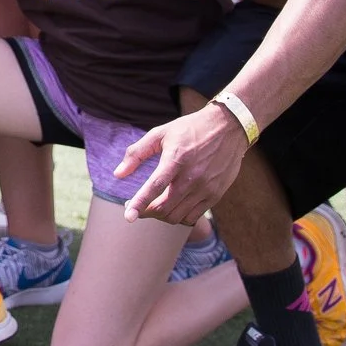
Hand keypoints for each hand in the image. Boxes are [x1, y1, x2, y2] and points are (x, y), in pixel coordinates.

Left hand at [118, 103, 250, 224]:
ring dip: (161, 216)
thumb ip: (137, 153)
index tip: (128, 216)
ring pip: (178, 216)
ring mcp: (206, 188)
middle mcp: (192, 177)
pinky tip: (172, 207)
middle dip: (146, 212)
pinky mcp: (215, 195)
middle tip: (136, 208)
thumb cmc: (190, 129)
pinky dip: (178, 217)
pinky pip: (193, 217)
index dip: (140, 204)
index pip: (155, 187)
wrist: (228, 128)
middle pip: (165, 208)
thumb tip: (118, 174)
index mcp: (176, 159)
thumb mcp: (161, 133)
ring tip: (153, 206)